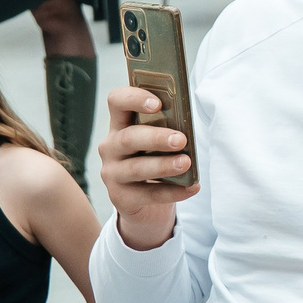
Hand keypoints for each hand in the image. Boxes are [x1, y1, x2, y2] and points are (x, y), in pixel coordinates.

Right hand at [101, 85, 196, 245]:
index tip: (158, 103)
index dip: (134, 98)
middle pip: (128, 138)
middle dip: (156, 137)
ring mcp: (112, 173)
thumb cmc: (156, 161)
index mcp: (120, 124)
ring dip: (163, 165)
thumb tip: (187, 127)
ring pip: (136, 168)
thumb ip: (168, 129)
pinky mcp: (120, 198)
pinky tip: (192, 187)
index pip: (117, 101)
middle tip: (181, 139)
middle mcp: (110, 147)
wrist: (146, 204)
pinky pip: (148, 194)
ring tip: (186, 163)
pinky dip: (173, 191)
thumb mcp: (159, 142)